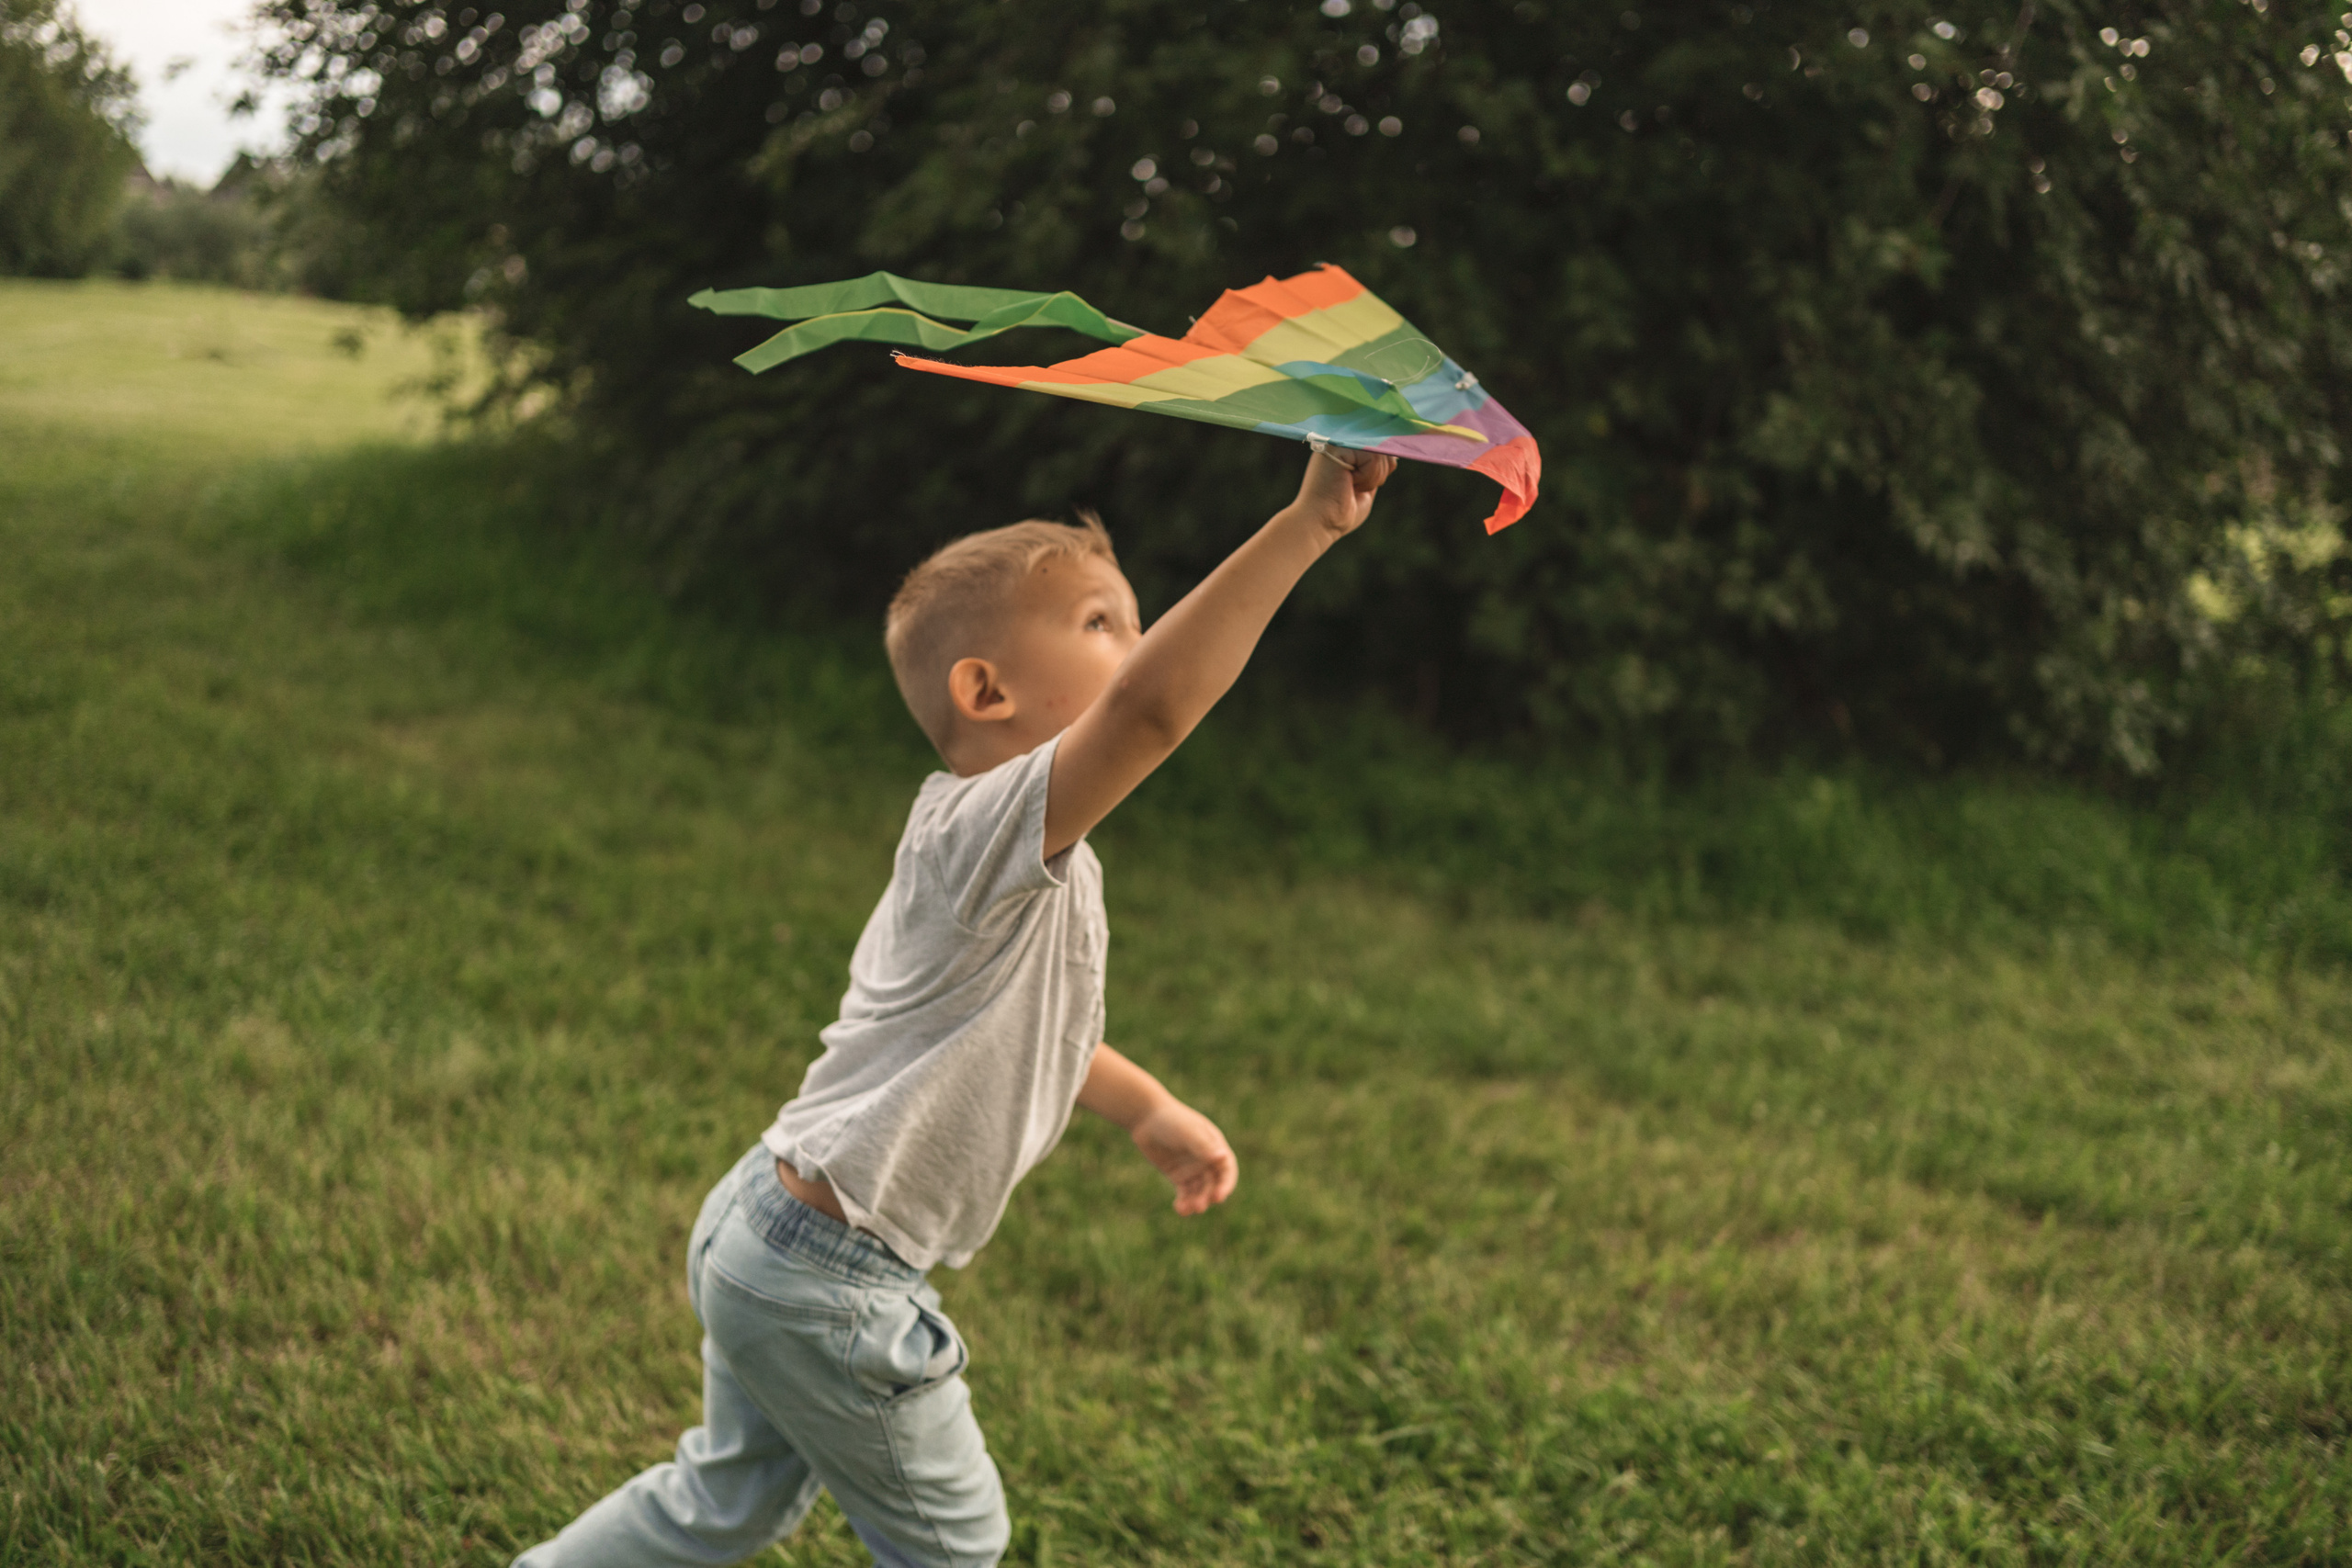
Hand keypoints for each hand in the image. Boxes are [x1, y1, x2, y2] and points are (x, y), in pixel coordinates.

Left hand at [1128, 1099, 1238, 1215]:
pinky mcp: (1178, 1176)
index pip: (1226, 1170)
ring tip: (1186, 1209)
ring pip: (1199, 1191)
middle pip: (1213, 1184)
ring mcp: (1192, 1169)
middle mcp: (1206, 1160)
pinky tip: (1179, 1208)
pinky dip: (1184, 1202)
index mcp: (1215, 1147)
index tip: (1218, 1196)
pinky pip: (1185, 1194)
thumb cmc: (1171, 1120)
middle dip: (1207, 1196)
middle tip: (1199, 1206)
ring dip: (1195, 1202)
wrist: (1146, 1118)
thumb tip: (1222, 1157)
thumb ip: (1203, 1146)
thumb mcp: (1188, 1132)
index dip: (1225, 1184)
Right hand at [1289, 447, 1395, 541]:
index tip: (1359, 484)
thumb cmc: (1340, 512)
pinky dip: (1367, 477)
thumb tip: (1393, 455)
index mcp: (1345, 450)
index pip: (1380, 445)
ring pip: (1380, 452)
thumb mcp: (1367, 487)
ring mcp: (1338, 442)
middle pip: (1383, 447)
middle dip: (1377, 474)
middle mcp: (1341, 441)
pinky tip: (1347, 483)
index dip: (1382, 466)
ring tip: (1349, 486)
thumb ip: (1377, 469)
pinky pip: (1373, 456)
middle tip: (1353, 488)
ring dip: (1372, 478)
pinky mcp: (1338, 446)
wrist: (1319, 523)